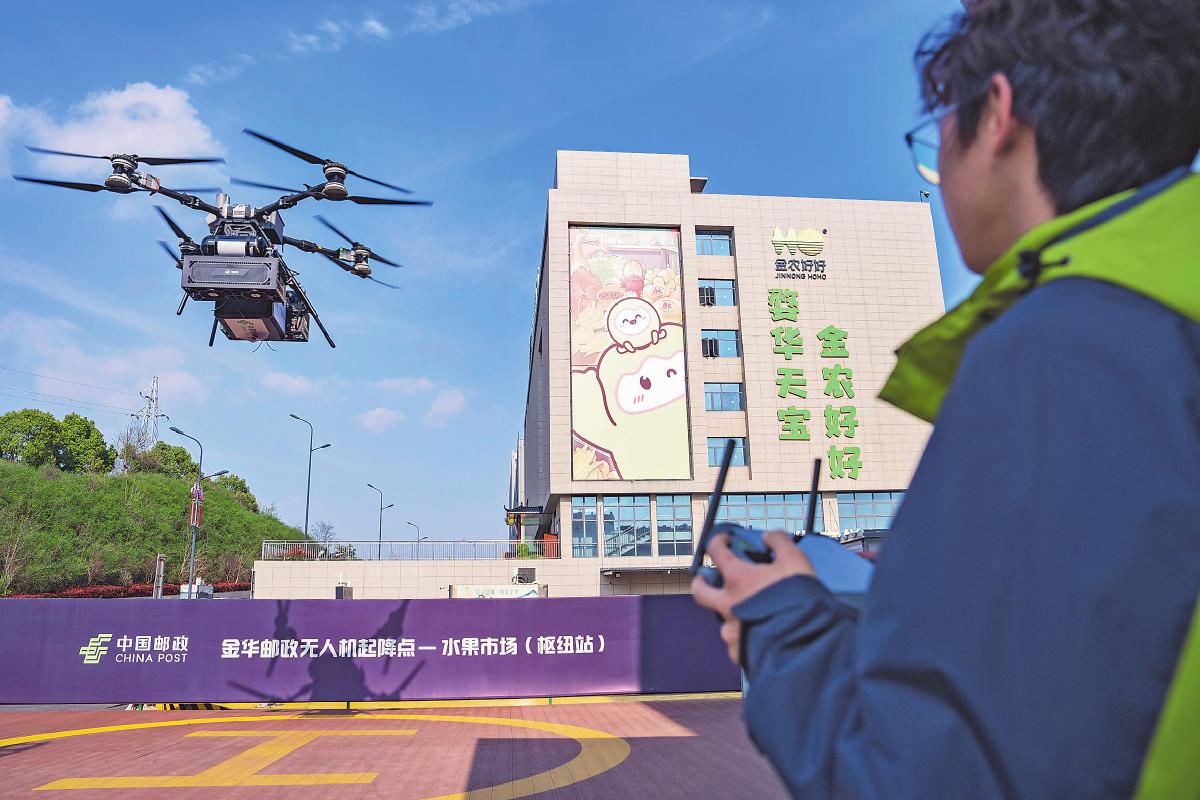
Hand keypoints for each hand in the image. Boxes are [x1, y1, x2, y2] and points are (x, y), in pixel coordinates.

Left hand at [692, 531, 815, 664]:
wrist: (804, 639)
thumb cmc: (798, 597)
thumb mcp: (795, 560)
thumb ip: (779, 542)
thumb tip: (767, 536)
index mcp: (738, 579)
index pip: (715, 551)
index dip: (717, 541)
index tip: (724, 540)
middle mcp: (727, 604)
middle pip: (700, 591)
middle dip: (700, 583)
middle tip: (706, 580)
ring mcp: (731, 630)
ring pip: (721, 621)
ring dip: (731, 615)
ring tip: (748, 615)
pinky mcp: (739, 652)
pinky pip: (736, 645)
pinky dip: (744, 640)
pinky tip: (758, 638)